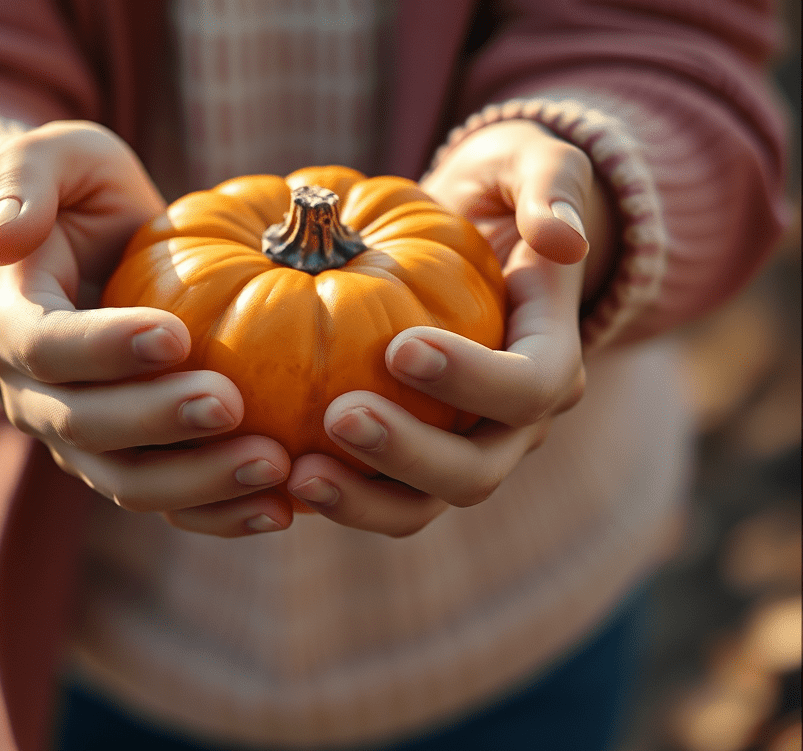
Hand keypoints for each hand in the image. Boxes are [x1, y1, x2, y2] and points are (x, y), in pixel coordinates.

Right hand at [0, 121, 291, 536]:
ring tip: (275, 466)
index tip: (177, 335)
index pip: (45, 348)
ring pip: (130, 483)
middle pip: (87, 428)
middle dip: (159, 423)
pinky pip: (173, 506)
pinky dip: (223, 514)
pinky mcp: (135, 466)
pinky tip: (283, 507)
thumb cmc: (85, 202)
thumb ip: (24, 178)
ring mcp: (87, 443)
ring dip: (200, 484)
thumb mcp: (58, 160)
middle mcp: (39, 399)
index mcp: (14, 326)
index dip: (105, 349)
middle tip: (231, 404)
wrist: (102, 262)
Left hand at [287, 120, 615, 536]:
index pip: (529, 387)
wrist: (470, 238)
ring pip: (423, 502)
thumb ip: (551, 185)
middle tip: (339, 416)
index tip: (400, 346)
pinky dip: (333, 493)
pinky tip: (274, 470)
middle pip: (477, 468)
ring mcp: (461, 446)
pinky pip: (376, 494)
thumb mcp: (527, 164)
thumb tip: (561, 241)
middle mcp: (513, 421)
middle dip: (410, 453)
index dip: (472, 380)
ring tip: (296, 472)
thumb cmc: (496, 194)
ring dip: (363, 499)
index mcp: (551, 356)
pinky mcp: (409, 459)